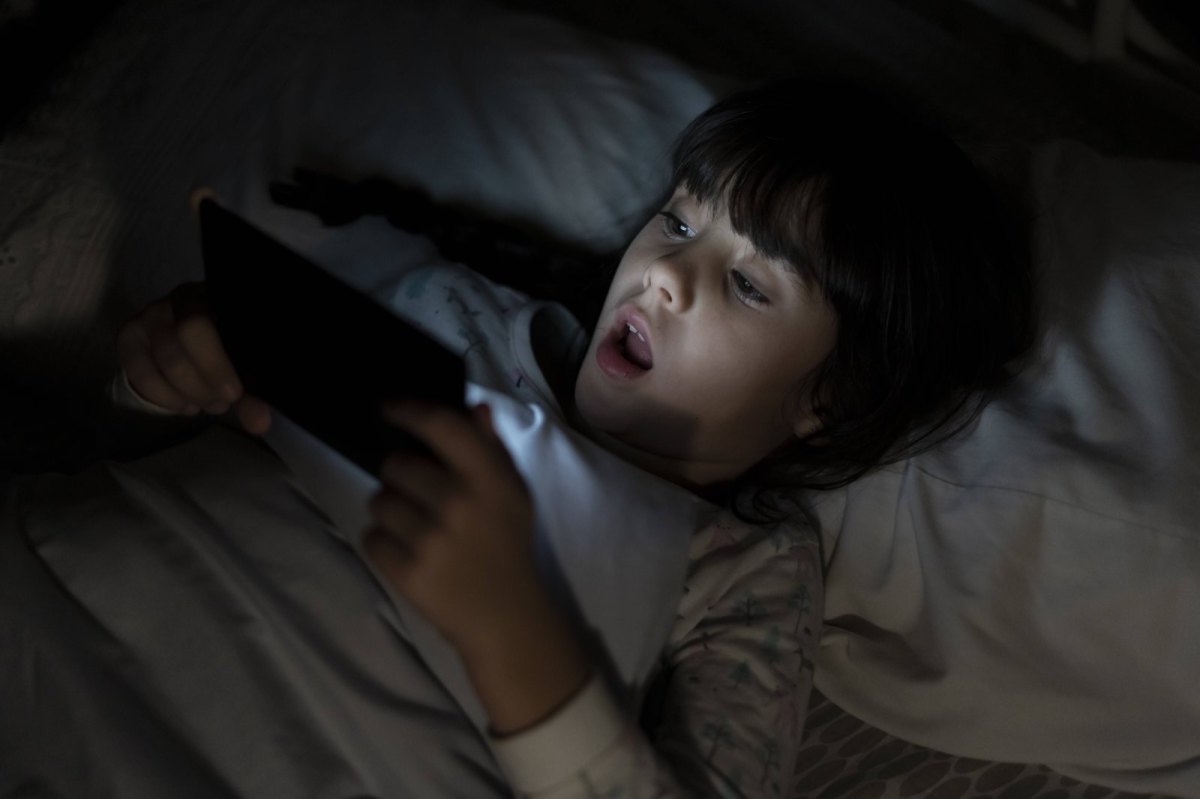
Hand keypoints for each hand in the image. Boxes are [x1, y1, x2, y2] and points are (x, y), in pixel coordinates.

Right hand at [115, 282, 271, 434]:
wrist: (199, 339)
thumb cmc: (230, 348)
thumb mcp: (244, 367)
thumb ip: (254, 394)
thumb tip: (259, 424)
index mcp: (215, 299)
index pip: (203, 326)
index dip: (215, 365)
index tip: (233, 395)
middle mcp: (180, 300)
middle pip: (180, 340)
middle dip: (201, 382)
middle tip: (221, 403)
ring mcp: (151, 316)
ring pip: (161, 356)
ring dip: (185, 391)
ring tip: (206, 405)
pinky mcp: (131, 337)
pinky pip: (137, 370)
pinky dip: (162, 396)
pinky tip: (185, 405)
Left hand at [366, 401, 592, 732]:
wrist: (506, 615)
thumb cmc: (508, 545)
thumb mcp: (513, 493)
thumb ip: (492, 449)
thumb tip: (474, 408)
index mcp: (489, 479)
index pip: (440, 427)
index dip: (408, 410)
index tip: (388, 407)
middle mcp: (458, 503)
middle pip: (396, 466)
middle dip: (399, 475)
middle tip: (417, 493)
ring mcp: (430, 540)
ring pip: (379, 502)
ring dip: (390, 511)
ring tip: (415, 527)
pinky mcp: (407, 572)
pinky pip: (371, 538)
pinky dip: (384, 544)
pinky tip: (409, 553)